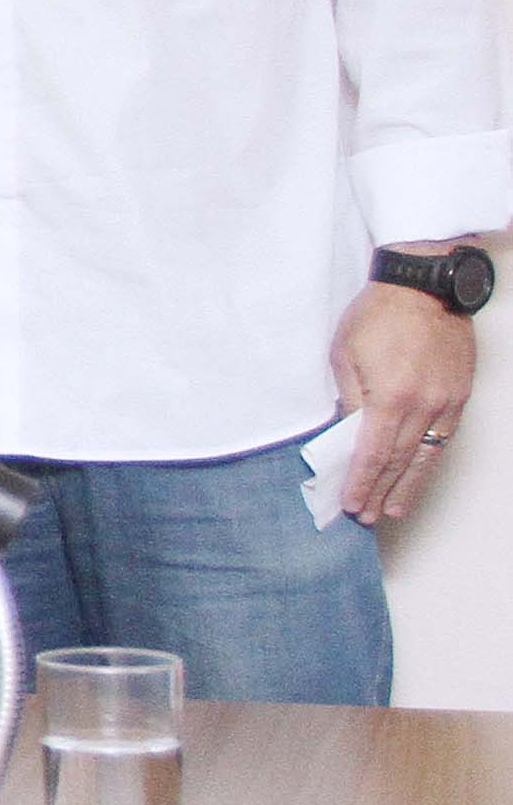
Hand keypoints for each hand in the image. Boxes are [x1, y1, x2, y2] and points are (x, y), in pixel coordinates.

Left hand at [336, 275, 481, 520]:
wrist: (425, 287)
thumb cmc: (378, 315)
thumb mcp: (344, 354)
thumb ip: (349, 399)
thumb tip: (347, 433)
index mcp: (390, 397)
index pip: (373, 453)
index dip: (362, 482)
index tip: (352, 504)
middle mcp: (423, 405)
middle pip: (400, 460)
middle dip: (382, 491)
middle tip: (369, 516)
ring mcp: (446, 402)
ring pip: (427, 454)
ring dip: (409, 485)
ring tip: (396, 509)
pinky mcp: (460, 394)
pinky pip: (444, 436)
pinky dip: (430, 460)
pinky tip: (419, 473)